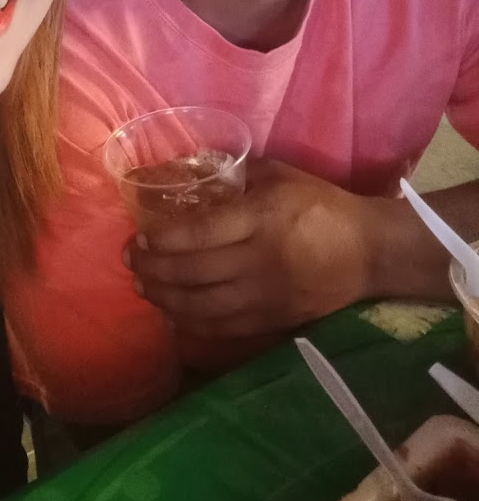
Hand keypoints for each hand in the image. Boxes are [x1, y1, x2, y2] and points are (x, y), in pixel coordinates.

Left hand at [124, 159, 378, 343]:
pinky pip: (223, 327)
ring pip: (201, 306)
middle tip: (131, 261)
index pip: (198, 234)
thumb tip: (194, 173)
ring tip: (143, 287)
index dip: (162, 240)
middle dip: (152, 269)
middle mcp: (258, 261)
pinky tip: (172, 314)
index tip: (140, 236)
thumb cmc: (321, 205)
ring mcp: (265, 296)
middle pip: (191, 273)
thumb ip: (237, 175)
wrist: (369, 251)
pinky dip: (191, 323)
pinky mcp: (273, 320)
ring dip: (164, 299)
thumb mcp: (279, 175)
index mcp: (259, 219)